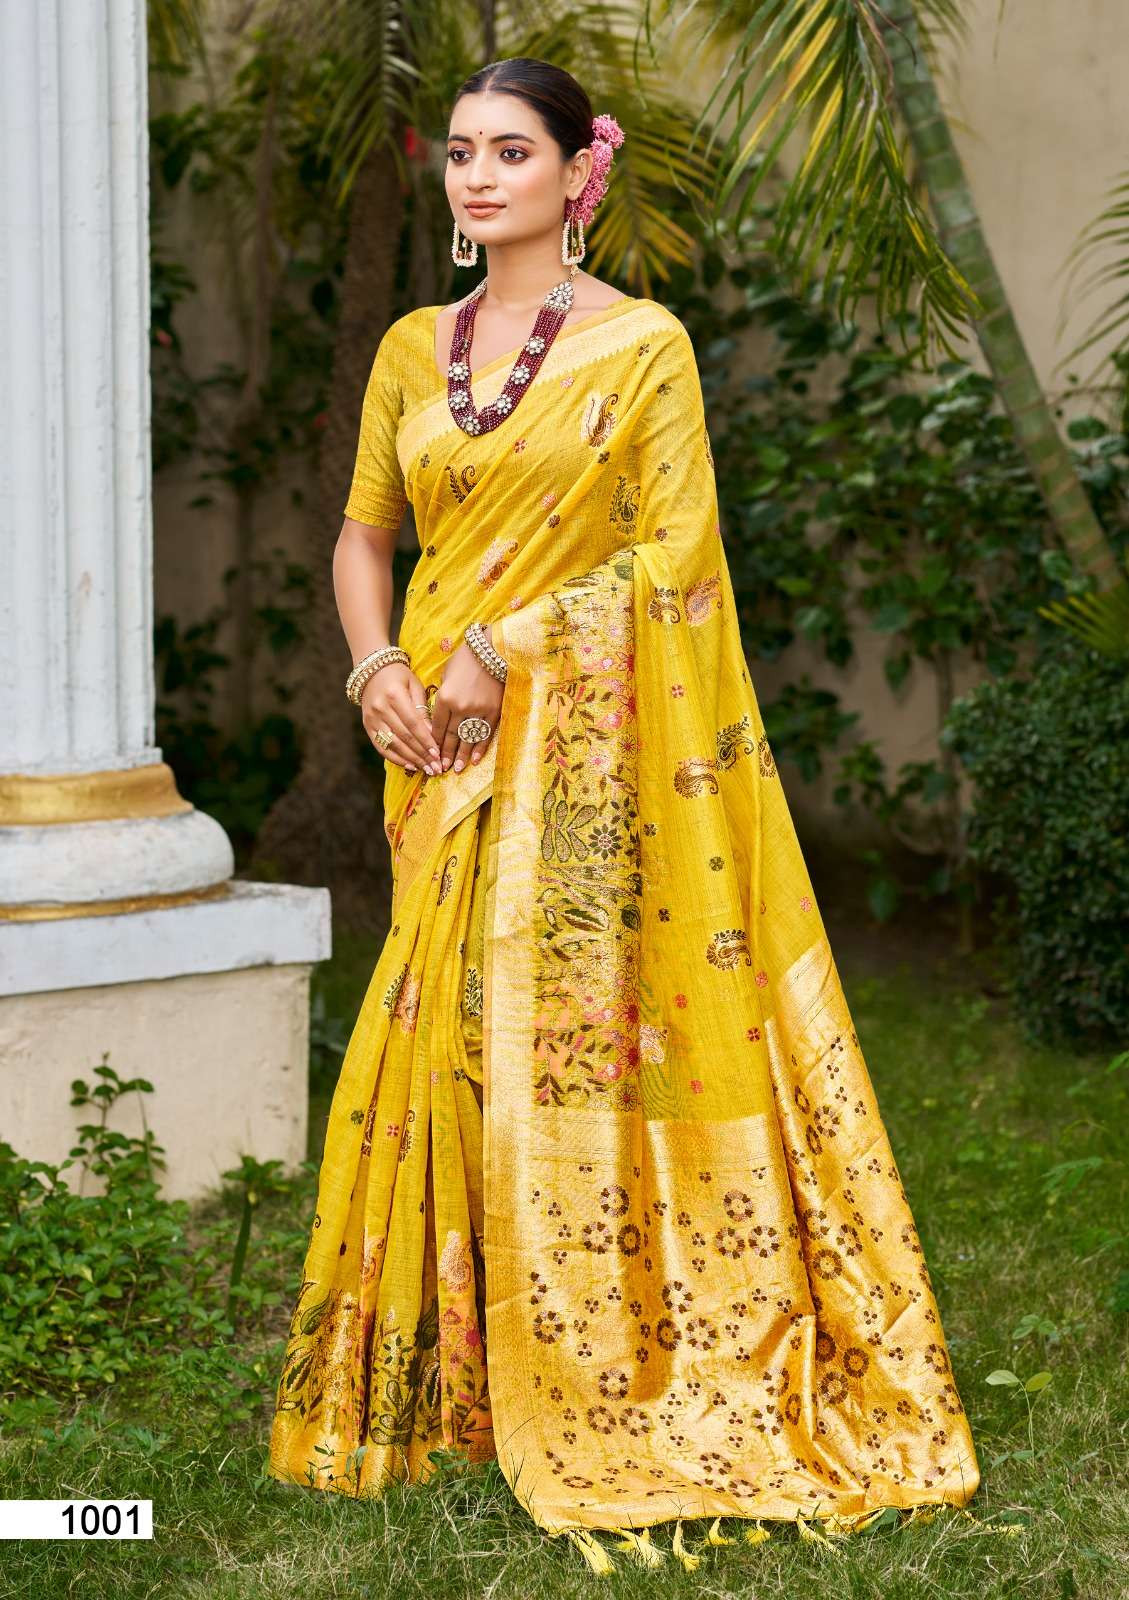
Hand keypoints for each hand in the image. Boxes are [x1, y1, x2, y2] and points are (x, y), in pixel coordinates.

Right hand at [359, 662, 443, 774]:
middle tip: (436, 767)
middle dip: (422, 754)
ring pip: (393, 745)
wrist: (372, 671)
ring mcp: (372, 719)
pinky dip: (396, 758)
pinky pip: (381, 747)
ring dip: (411, 759)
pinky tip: (410, 765)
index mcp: (394, 695)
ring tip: (427, 769)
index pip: (413, 723)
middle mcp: (380, 708)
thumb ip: (423, 709)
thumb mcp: (415, 685)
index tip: (438, 753)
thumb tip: (432, 733)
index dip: (426, 740)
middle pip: (404, 737)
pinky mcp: (368, 726)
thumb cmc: (399, 676)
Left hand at [431, 629, 504, 772]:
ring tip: (456, 769)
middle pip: (450, 737)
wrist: (492, 650)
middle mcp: (460, 708)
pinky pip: (485, 733)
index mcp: (444, 698)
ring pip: (467, 739)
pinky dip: (480, 748)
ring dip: (461, 756)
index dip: (432, 742)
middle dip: (444, 754)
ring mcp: (478, 711)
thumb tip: (441, 715)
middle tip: (440, 768)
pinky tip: (475, 760)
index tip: (429, 753)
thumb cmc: (466, 660)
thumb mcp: (446, 675)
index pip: (436, 726)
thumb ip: (443, 696)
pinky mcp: (493, 711)